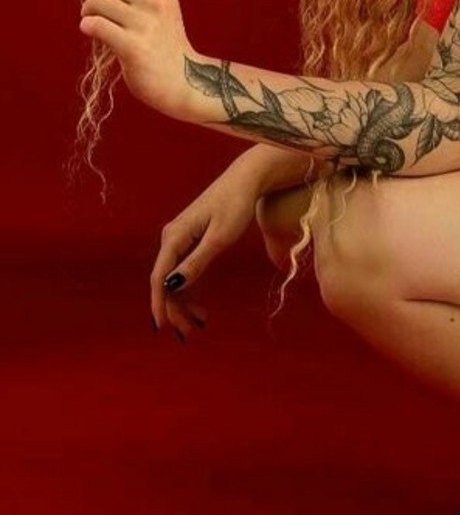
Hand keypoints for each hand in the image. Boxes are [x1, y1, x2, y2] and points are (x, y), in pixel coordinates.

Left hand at [77, 0, 197, 119]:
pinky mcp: (134, 48)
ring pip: (94, 2)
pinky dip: (88, 28)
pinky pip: (95, 25)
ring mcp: (146, 24)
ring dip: (87, 13)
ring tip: (98, 23)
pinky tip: (97, 34)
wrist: (183, 80)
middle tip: (92, 4)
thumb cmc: (166, 35)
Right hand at [150, 163, 261, 338]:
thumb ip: (196, 262)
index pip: (159, 277)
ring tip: (198, 324)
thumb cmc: (234, 205)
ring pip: (176, 279)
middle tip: (188, 333)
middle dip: (175, 309)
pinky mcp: (192, 241)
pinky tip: (200, 308)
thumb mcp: (219, 237)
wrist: (246, 181)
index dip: (159, 303)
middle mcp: (172, 239)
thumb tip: (172, 285)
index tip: (161, 326)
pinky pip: (185, 271)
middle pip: (166, 282)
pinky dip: (191, 290)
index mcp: (174, 237)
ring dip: (184, 303)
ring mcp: (181, 240)